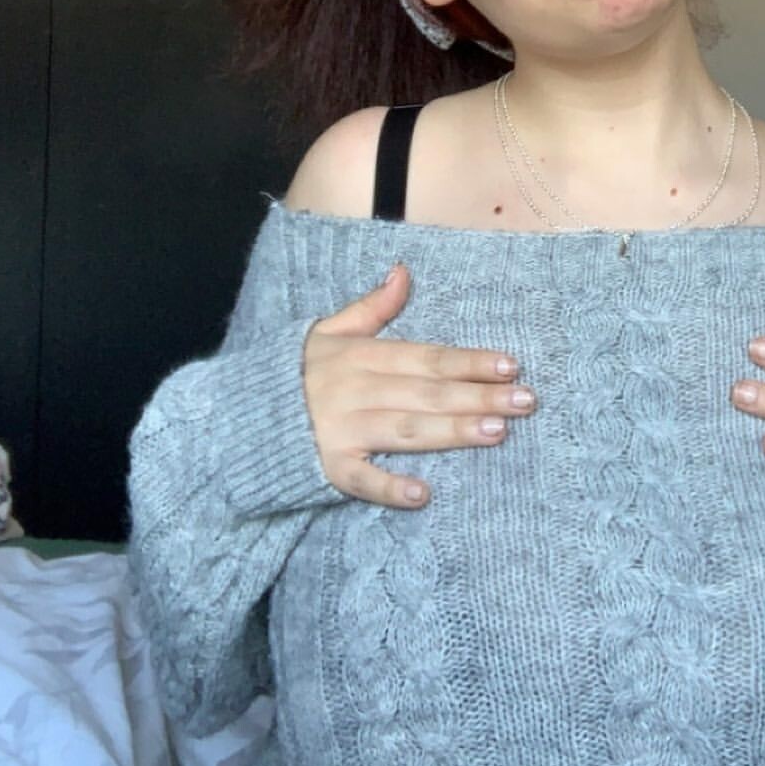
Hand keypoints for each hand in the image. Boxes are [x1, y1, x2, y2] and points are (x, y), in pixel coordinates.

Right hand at [302, 264, 536, 509]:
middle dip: (478, 395)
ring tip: (495, 432)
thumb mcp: (327, 331)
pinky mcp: (326, 467)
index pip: (426, 357)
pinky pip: (360, 478)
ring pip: (404, 430)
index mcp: (360, 355)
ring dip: (450, 431)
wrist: (239, 416)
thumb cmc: (294, 373)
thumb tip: (404, 271)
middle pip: (426, 392)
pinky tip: (421, 494)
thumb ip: (371, 307)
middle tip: (525, 402)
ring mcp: (340, 430)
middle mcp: (355, 390)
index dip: (469, 361)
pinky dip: (388, 486)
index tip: (511, 365)